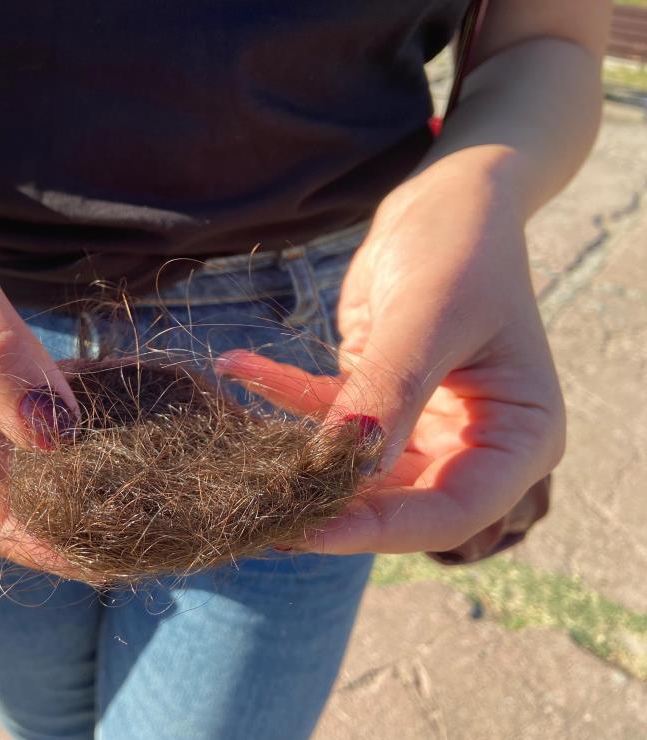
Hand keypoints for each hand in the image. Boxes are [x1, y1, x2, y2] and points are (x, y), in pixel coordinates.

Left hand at [217, 154, 563, 555]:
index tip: (305, 530)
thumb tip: (347, 469)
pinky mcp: (377, 397)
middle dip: (326, 507)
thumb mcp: (429, 316)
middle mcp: (471, 443)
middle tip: (254, 510)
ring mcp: (421, 424)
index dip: (378, 531)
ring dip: (294, 458)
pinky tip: (237, 365)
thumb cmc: (461, 246)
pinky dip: (281, 392)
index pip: (450, 512)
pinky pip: (323, 411)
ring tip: (232, 457)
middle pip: (396, 503)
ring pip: (351, 468)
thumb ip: (390, 393)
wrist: (447, 199)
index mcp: (517, 436)